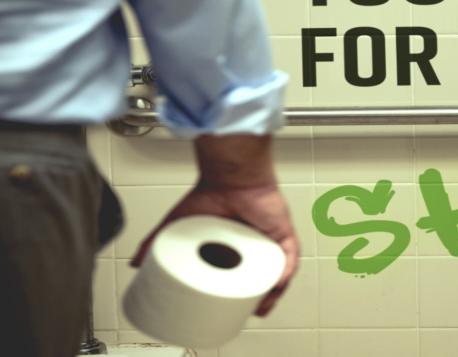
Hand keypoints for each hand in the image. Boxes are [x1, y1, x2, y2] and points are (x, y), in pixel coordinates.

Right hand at [131, 134, 298, 316]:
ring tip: (263, 305)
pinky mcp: (283, 232)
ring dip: (274, 292)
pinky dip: (285, 272)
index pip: (243, 276)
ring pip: (279, 272)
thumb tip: (138, 263)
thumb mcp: (177, 224)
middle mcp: (257, 243)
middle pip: (264, 278)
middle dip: (260, 298)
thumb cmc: (210, 192)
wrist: (228, 175)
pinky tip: (278, 285)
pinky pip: (290, 256)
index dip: (240, 296)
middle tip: (249, 312)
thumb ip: (157, 242)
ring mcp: (271, 239)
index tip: (232, 310)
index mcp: (238, 245)